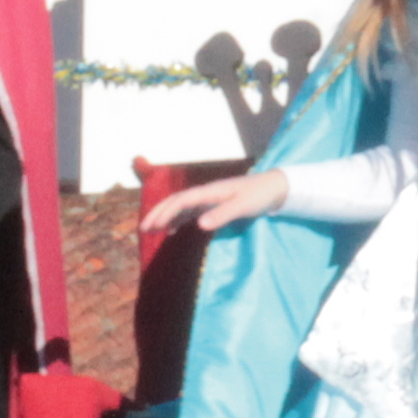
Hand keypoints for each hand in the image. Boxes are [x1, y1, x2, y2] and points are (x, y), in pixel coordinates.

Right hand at [142, 171, 283, 237]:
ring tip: (151, 230)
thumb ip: (222, 214)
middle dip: (158, 213)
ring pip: (181, 206)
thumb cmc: (259, 195)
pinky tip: (172, 230)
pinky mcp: (214, 204)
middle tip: (143, 228)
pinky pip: (190, 211)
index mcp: (210, 191)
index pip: (181, 200)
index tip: (153, 226)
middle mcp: (206, 193)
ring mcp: (209, 198)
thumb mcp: (243, 206)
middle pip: (176, 201)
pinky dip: (178, 219)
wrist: (274, 187)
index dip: (166, 212)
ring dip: (165, 216)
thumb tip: (199, 225)